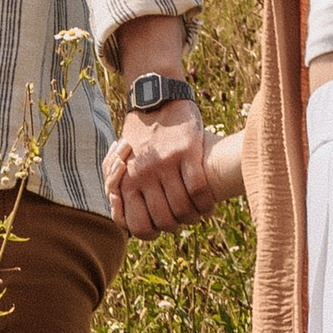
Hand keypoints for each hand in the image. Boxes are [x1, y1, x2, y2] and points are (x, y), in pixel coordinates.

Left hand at [105, 94, 214, 236]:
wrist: (157, 98)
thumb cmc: (141, 136)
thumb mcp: (123, 162)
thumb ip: (124, 188)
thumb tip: (125, 215)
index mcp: (127, 181)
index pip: (139, 226)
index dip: (154, 233)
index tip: (163, 226)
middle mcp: (143, 175)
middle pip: (165, 221)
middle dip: (178, 226)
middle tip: (184, 219)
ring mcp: (165, 164)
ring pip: (184, 209)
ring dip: (194, 217)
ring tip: (198, 214)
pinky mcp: (186, 152)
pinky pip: (199, 189)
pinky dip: (207, 203)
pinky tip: (209, 205)